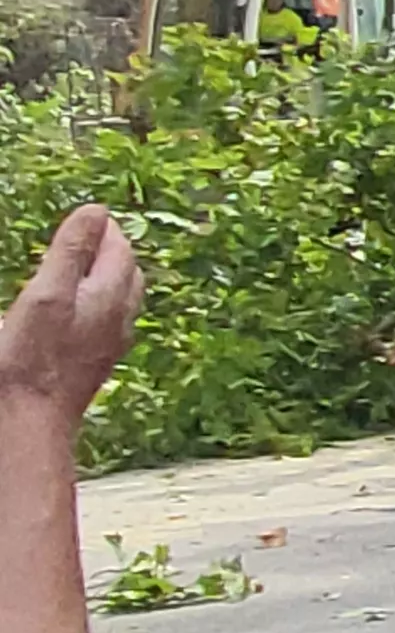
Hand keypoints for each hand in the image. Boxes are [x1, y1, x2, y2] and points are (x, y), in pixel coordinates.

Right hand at [0, 209, 139, 425]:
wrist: (29, 421)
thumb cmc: (31, 358)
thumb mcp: (47, 294)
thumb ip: (72, 252)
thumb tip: (97, 212)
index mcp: (112, 295)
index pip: (119, 248)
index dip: (102, 229)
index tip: (85, 216)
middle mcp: (121, 317)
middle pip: (126, 271)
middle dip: (108, 249)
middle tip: (85, 236)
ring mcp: (111, 342)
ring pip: (121, 298)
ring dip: (105, 277)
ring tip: (82, 267)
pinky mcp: (96, 362)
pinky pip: (108, 322)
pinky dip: (98, 304)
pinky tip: (79, 312)